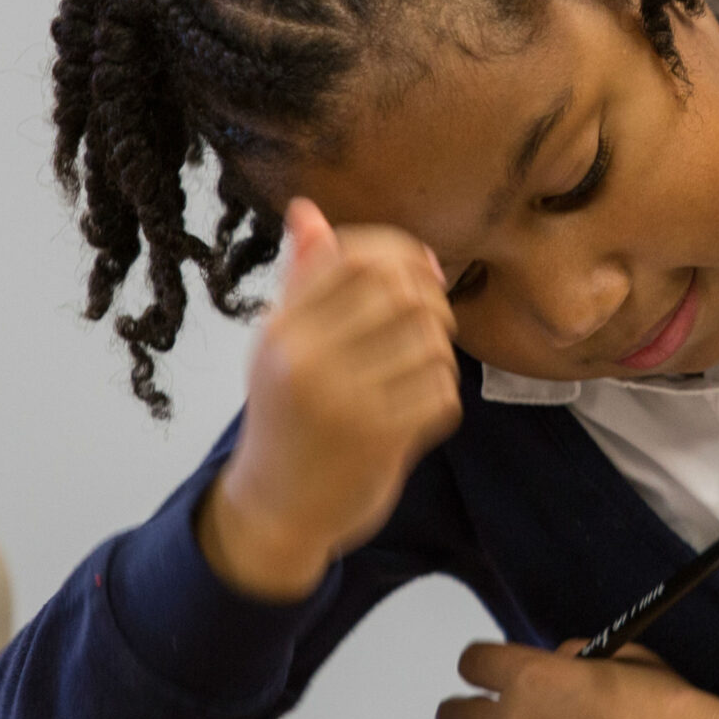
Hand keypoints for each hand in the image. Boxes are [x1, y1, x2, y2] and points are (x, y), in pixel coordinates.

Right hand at [196, 198, 461, 602]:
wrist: (275, 508)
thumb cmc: (285, 416)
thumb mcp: (280, 346)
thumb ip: (301, 280)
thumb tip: (307, 210)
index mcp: (282, 329)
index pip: (355, 256)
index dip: (403, 253)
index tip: (422, 270)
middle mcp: (306, 360)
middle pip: (402, 293)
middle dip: (432, 300)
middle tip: (433, 319)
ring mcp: (344, 401)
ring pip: (431, 343)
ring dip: (439, 352)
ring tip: (422, 367)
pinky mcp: (378, 440)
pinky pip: (442, 392)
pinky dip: (442, 395)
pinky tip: (422, 405)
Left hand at [435, 640, 718, 718]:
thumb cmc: (670, 711)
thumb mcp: (623, 658)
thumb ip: (570, 658)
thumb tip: (548, 667)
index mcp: (535, 678)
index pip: (472, 663)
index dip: (483, 665)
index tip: (491, 672)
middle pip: (450, 716)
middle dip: (468, 709)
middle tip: (488, 713)